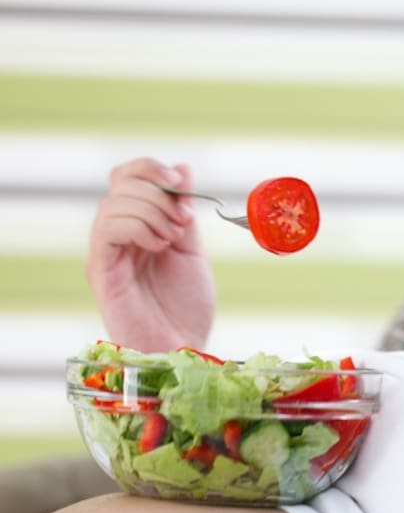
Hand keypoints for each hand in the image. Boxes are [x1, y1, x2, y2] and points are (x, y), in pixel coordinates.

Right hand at [86, 158, 216, 350]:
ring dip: (153, 212)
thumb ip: (184, 210)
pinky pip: (108, 230)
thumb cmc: (186, 305)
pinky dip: (138, 228)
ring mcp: (106, 252)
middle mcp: (116, 235)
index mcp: (138, 225)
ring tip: (173, 238)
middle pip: (120, 184)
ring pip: (114, 204)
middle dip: (159, 193)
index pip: (129, 177)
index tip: (180, 181)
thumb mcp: (192, 247)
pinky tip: (158, 246)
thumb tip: (183, 168)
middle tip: (183, 220)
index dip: (151, 169)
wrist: (183, 345)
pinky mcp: (101, 270)